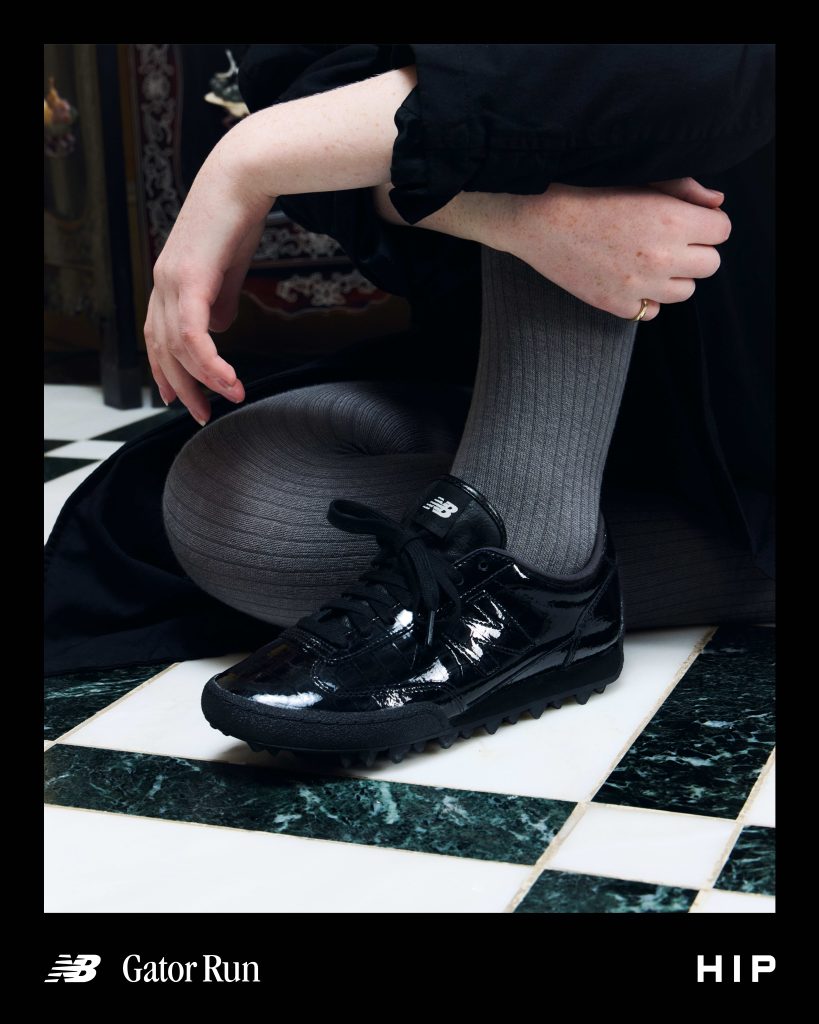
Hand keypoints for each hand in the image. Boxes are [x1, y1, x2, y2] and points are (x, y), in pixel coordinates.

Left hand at [144, 138, 272, 422]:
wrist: (243, 176)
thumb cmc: (239, 216)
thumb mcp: (228, 268)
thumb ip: (220, 300)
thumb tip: (220, 329)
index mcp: (169, 282)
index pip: (158, 338)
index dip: (166, 373)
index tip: (180, 400)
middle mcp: (162, 283)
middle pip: (164, 351)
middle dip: (184, 389)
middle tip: (204, 415)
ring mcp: (172, 281)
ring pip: (179, 348)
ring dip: (204, 380)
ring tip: (229, 398)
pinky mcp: (190, 278)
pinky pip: (194, 335)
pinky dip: (211, 362)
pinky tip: (228, 378)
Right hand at [499, 178, 730, 320]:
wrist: (536, 217)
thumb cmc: (586, 189)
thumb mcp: (641, 177)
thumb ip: (686, 189)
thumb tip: (717, 204)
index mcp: (672, 218)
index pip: (722, 230)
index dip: (707, 223)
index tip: (688, 219)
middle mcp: (662, 256)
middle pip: (711, 264)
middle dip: (696, 250)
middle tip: (670, 239)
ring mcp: (640, 284)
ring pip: (686, 291)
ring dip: (675, 276)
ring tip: (649, 259)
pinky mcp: (616, 304)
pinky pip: (652, 311)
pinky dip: (646, 297)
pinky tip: (630, 278)